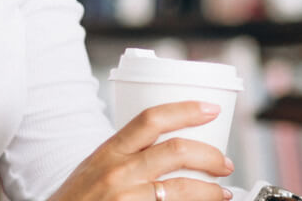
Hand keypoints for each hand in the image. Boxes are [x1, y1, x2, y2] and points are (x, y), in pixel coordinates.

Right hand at [48, 100, 235, 200]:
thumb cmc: (77, 200)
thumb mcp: (95, 168)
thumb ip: (126, 155)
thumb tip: (169, 148)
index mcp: (109, 152)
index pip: (151, 119)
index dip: (186, 110)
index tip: (210, 109)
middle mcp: (117, 173)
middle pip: (176, 150)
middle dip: (210, 155)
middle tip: (224, 162)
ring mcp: (125, 199)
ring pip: (180, 188)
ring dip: (210, 190)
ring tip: (221, 193)